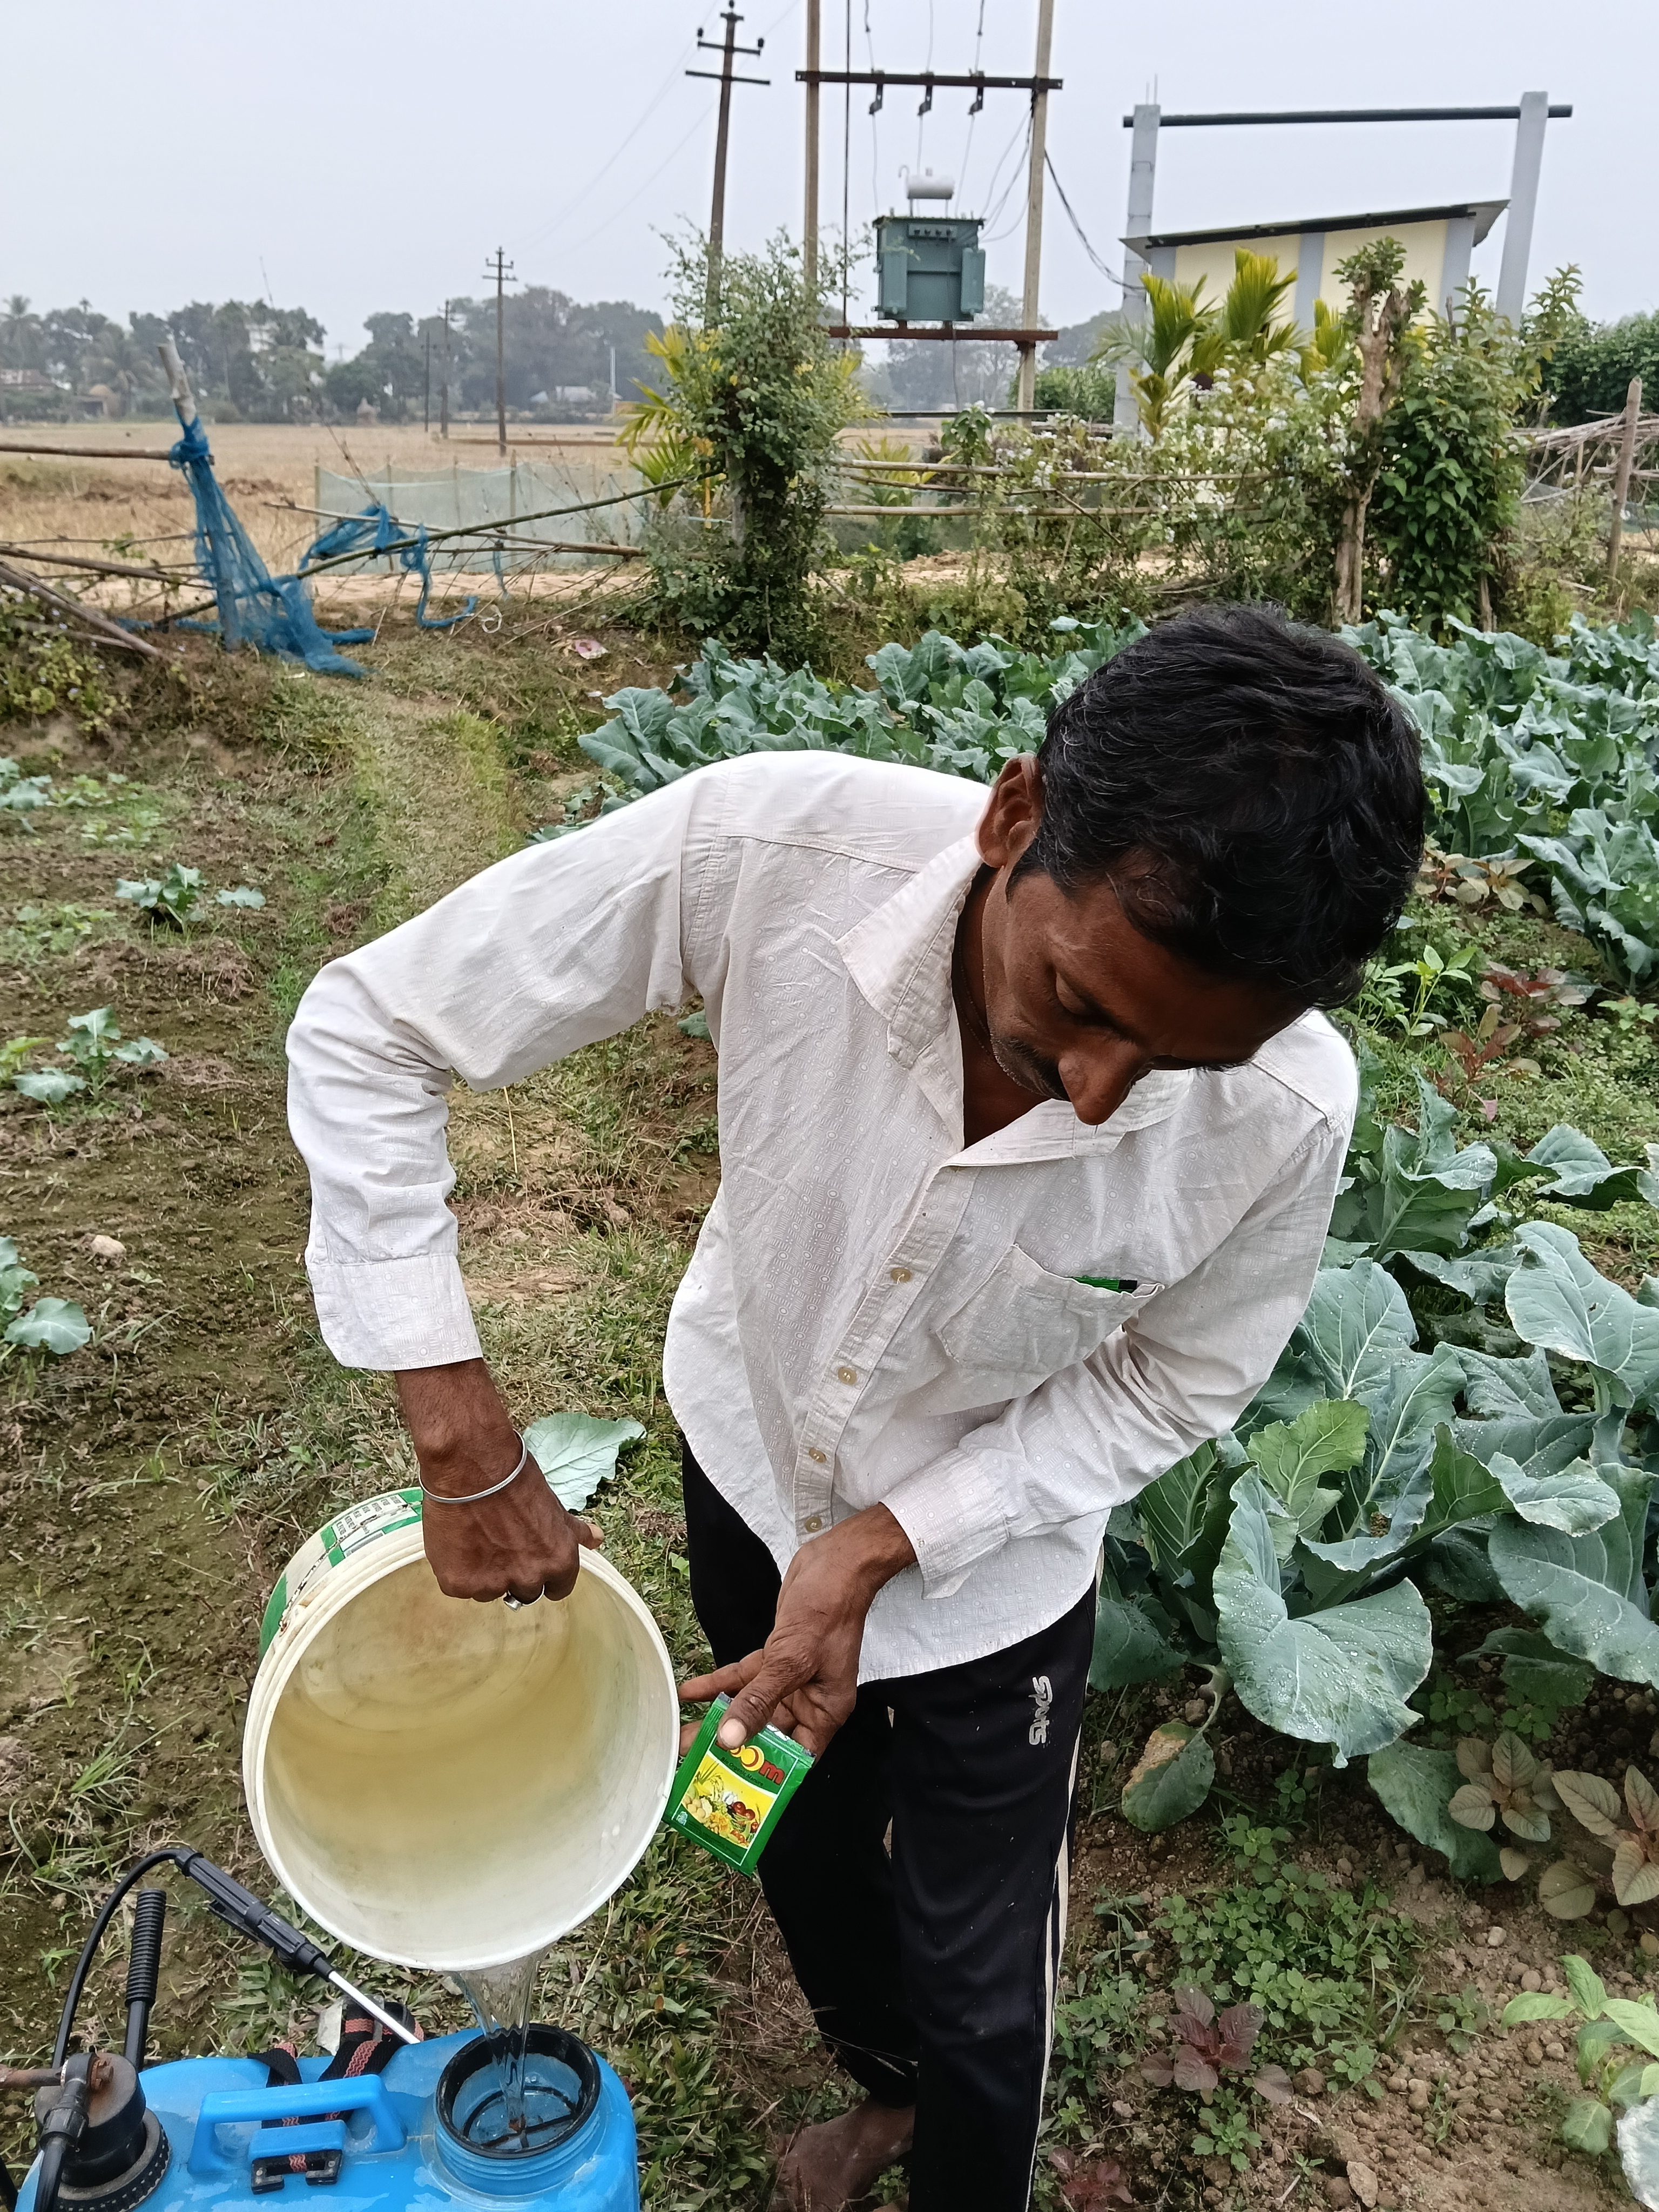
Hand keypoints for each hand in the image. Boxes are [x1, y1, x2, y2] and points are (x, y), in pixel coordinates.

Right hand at [397, 1357, 601, 1603]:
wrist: (473, 1468)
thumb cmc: (517, 1482)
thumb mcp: (555, 1507)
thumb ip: (574, 1531)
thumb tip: (597, 1540)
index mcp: (559, 1563)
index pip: (558, 1589)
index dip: (545, 1575)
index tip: (531, 1558)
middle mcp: (529, 1580)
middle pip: (524, 1592)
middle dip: (514, 1573)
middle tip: (500, 1545)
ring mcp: (493, 1585)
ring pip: (489, 1591)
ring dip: (484, 1573)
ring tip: (476, 1539)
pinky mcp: (460, 1584)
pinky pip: (461, 1586)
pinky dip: (457, 1570)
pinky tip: (458, 1542)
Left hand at [678, 1505, 914, 1756]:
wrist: (836, 1563)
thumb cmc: (828, 1612)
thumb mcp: (792, 1660)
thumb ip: (760, 1699)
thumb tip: (731, 1739)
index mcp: (825, 1711)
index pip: (796, 1758)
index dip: (767, 1777)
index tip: (731, 1790)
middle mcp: (808, 1701)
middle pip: (766, 1735)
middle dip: (730, 1747)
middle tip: (690, 1761)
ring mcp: (790, 1679)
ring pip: (749, 1707)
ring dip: (717, 1718)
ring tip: (680, 1732)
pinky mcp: (775, 1656)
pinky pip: (742, 1677)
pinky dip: (718, 1683)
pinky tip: (690, 1690)